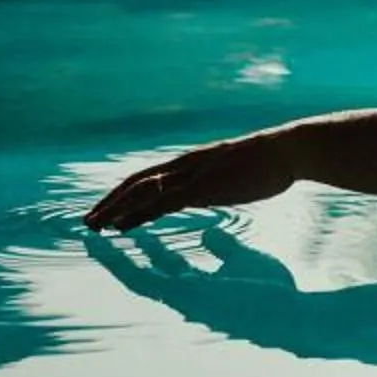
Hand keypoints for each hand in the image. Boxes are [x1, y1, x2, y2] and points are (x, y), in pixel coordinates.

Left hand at [86, 130, 297, 232]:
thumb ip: (217, 194)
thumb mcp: (236, 180)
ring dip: (114, 209)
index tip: (108, 211)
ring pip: (141, 191)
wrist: (288, 150)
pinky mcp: (202, 187)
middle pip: (136, 182)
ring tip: (95, 226)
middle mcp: (185, 166)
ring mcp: (192, 175)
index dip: (125, 194)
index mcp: (192, 163)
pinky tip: (122, 226)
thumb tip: (210, 216)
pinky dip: (137, 214)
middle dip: (110, 202)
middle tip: (89, 222)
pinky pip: (161, 203)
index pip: (148, 177)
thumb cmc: (268, 165)